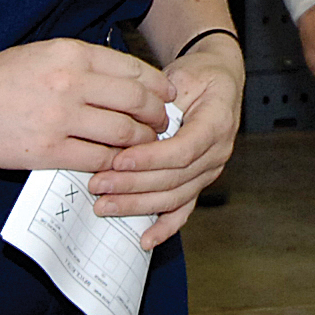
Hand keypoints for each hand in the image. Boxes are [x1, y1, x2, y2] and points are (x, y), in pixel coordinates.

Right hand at [0, 39, 172, 172]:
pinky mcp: (47, 151)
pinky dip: (116, 164)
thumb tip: (129, 80)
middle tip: (163, 125)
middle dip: (158, 116)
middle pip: (136, 102)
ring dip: (142, 143)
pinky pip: (98, 160)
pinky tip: (120, 165)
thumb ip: (84, 63)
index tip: (167, 96)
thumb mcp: (44, 54)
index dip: (158, 87)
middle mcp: (69, 82)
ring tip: (146, 147)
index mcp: (71, 54)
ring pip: (123, 134)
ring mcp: (59, 118)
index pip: (133, 70)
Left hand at [93, 36, 243, 246]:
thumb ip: (158, 101)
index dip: (150, 158)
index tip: (118, 160)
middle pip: (174, 178)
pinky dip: (165, 226)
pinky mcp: (198, 180)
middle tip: (97, 184)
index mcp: (217, 123)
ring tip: (105, 204)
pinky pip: (183, 208)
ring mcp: (209, 170)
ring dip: (138, 205)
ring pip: (174, 196)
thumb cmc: (199, 75)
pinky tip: (145, 239)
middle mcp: (217, 152)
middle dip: (132, 185)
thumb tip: (126, 122)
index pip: (182, 150)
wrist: (217, 78)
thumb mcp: (180, 76)